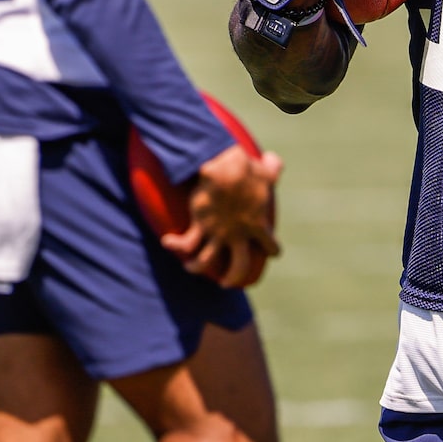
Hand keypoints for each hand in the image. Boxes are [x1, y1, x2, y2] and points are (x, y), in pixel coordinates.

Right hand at [162, 143, 282, 287]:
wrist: (225, 169)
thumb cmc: (247, 169)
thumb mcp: (266, 171)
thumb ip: (273, 168)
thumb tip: (274, 159)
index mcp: (257, 225)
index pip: (269, 245)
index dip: (272, 250)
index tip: (271, 252)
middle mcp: (238, 234)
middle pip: (238, 267)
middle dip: (233, 277)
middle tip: (227, 282)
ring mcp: (218, 233)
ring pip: (205, 261)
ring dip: (197, 267)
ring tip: (190, 267)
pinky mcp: (200, 225)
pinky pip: (185, 243)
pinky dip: (175, 244)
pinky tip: (168, 242)